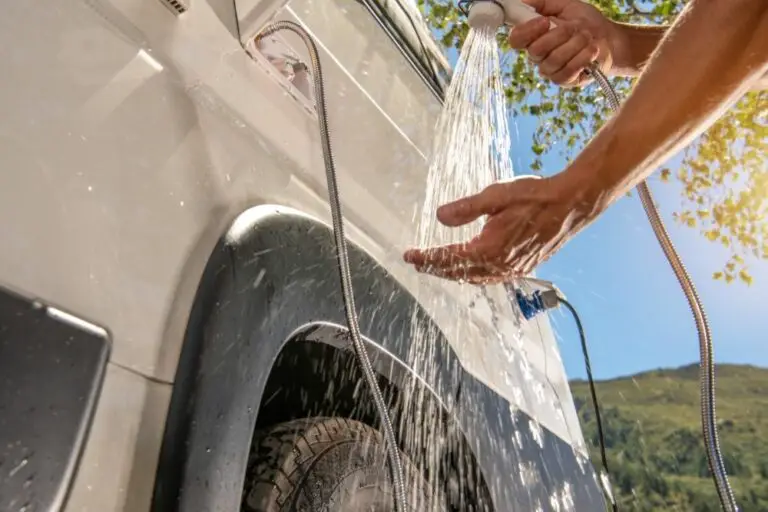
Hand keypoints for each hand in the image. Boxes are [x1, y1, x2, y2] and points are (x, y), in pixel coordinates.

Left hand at [403, 173, 597, 283]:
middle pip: (459, 273)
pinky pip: (490, 277)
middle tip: (417, 263)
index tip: (409, 255)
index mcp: (490, 249)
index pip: (450, 258)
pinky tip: (470, 270)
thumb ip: (467, 208)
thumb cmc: (535, 196)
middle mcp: (500, 265)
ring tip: (437, 267)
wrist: (571, 204)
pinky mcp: (522, 267)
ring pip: (475, 278)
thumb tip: (440, 217)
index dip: (427, 258)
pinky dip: (473, 275)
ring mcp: (513, 269)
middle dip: (436, 268)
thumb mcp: (496, 195)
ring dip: (453, 274)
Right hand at [508, 0, 617, 85]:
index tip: (545, 21)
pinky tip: (592, 50)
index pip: (516, 39)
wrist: (610, 40)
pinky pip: (566, 72)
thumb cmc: (587, 23)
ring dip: (574, 45)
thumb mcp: (566, 5)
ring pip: (553, 60)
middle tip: (575, 27)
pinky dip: (581, 58)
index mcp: (534, 37)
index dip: (527, 31)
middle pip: (535, 50)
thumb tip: (524, 1)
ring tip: (587, 37)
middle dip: (559, 35)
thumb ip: (544, 2)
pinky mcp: (564, 81)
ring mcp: (551, 70)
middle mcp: (539, 56)